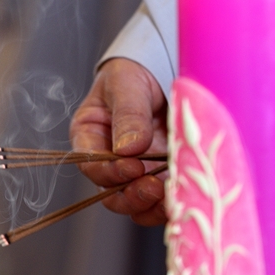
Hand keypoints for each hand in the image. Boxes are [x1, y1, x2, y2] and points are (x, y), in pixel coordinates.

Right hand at [69, 57, 167, 224]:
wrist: (165, 68)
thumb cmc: (136, 73)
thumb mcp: (127, 85)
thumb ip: (128, 114)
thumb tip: (128, 148)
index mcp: (90, 136)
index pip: (91, 164)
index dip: (109, 171)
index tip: (132, 165)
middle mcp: (111, 161)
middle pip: (112, 192)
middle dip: (131, 195)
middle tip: (153, 187)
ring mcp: (138, 173)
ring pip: (137, 204)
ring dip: (152, 206)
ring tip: (171, 194)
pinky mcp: (162, 178)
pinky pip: (162, 202)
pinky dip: (172, 204)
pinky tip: (184, 196)